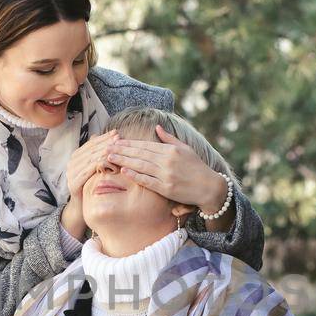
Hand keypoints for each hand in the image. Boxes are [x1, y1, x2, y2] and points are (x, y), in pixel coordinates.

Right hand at [61, 133, 118, 237]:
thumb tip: (107, 136)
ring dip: (105, 153)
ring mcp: (71, 173)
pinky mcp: (74, 183)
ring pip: (90, 159)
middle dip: (106, 143)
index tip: (117, 133)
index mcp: (76, 157)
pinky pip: (89, 171)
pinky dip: (100, 166)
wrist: (82, 210)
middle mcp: (72, 163)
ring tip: (117, 149)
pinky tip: (112, 164)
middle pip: (91, 150)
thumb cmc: (93, 187)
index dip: (104, 138)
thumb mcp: (97, 169)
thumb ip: (99, 155)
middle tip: (119, 138)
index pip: (91, 144)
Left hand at [106, 125, 227, 212]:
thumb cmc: (197, 167)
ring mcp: (166, 174)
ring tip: (110, 157)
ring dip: (124, 161)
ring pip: (141, 166)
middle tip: (106, 148)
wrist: (209, 186)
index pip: (145, 145)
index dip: (129, 143)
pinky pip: (147, 181)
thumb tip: (157, 127)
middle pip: (140, 154)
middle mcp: (167, 161)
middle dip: (122, 150)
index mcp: (171, 150)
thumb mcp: (185, 148)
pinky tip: (124, 171)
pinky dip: (135, 176)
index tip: (116, 141)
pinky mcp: (166, 188)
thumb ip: (169, 138)